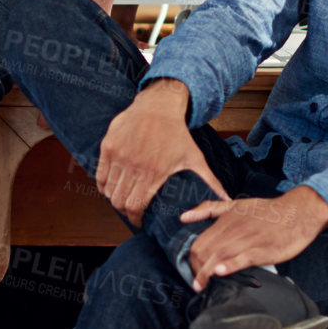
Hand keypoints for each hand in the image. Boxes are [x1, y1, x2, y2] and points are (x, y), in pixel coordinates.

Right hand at [97, 80, 227, 225]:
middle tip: (132, 213)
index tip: (140, 222)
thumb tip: (227, 201)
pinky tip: (113, 188)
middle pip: (120, 201)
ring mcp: (119, 154)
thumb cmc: (178, 134)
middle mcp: (134, 163)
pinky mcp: (108, 146)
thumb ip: (210, 182)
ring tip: (124, 200)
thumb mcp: (195, 158)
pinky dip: (105, 186)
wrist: (159, 105)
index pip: (136, 206)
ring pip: (109, 190)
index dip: (136, 219)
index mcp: (155, 170)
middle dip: (125, 212)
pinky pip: (100, 176)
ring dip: (115, 199)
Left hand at [180, 185, 327, 291]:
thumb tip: (183, 217)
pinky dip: (230, 265)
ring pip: (219, 256)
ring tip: (202, 286)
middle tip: (198, 283)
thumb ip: (209, 209)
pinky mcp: (263, 250)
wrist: (297, 212)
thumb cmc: (268, 211)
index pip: (199, 243)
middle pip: (204, 251)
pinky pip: (242, 258)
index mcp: (226, 220)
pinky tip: (221, 272)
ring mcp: (248, 239)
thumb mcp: (236, 204)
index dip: (192, 260)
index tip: (194, 271)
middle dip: (197, 270)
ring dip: (206, 273)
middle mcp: (233, 229)